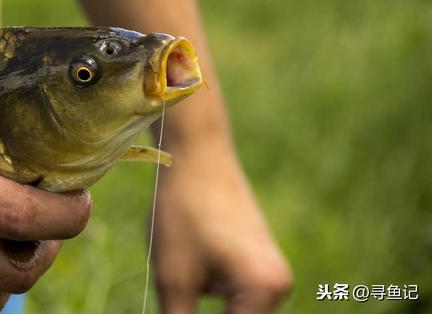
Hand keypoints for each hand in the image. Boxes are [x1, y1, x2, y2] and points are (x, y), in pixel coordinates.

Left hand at [153, 137, 291, 313]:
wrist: (196, 155)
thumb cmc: (183, 211)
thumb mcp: (174, 278)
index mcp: (266, 292)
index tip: (179, 310)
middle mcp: (279, 285)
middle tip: (178, 299)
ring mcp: (271, 271)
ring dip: (206, 310)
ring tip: (182, 281)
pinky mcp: (257, 261)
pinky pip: (237, 297)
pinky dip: (212, 297)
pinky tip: (190, 275)